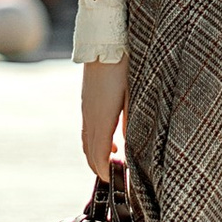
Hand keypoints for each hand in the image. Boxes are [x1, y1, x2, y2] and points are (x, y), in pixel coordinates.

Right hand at [80, 55, 127, 177]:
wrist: (104, 40)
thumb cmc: (125, 65)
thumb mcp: (135, 94)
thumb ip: (133, 120)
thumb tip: (132, 143)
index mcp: (102, 118)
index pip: (99, 154)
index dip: (105, 170)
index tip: (113, 181)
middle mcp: (90, 116)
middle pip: (90, 151)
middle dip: (99, 168)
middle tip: (114, 179)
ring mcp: (86, 108)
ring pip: (86, 141)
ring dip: (96, 156)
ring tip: (112, 164)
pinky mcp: (87, 101)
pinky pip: (87, 129)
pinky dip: (94, 142)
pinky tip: (111, 142)